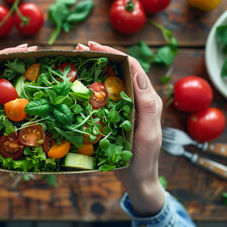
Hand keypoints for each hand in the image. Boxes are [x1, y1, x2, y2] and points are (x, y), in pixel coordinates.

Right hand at [77, 41, 163, 215]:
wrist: (138, 180)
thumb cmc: (143, 160)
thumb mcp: (147, 134)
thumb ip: (147, 106)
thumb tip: (138, 76)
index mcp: (149, 99)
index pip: (132, 66)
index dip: (113, 52)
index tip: (91, 46)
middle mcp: (140, 99)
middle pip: (121, 68)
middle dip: (101, 55)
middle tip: (78, 49)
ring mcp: (129, 106)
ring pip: (113, 79)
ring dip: (96, 67)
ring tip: (77, 61)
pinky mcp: (120, 115)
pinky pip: (107, 94)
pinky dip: (94, 84)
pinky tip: (80, 84)